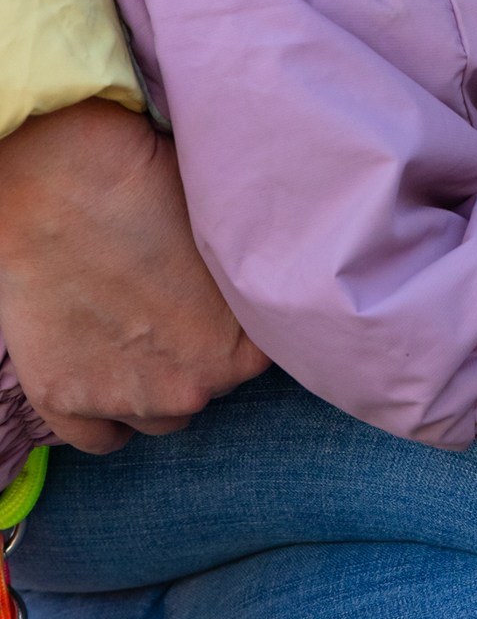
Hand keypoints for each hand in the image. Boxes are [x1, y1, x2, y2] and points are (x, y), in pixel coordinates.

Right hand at [0, 101, 265, 452]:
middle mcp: (189, 388)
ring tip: (135, 335)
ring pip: (158, 417)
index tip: (214, 306)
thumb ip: (250, 289)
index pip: (258, 361)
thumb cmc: (154, 189)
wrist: (62, 180)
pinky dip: (102, 415)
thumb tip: (272, 293)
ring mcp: (123, 400)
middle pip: (206, 388)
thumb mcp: (229, 239)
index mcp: (242, 350)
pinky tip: (103, 373)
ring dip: (151, 388)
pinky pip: (101, 438)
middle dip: (193, 357)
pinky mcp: (63, 400)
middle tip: (169, 311)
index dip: (235, 330)